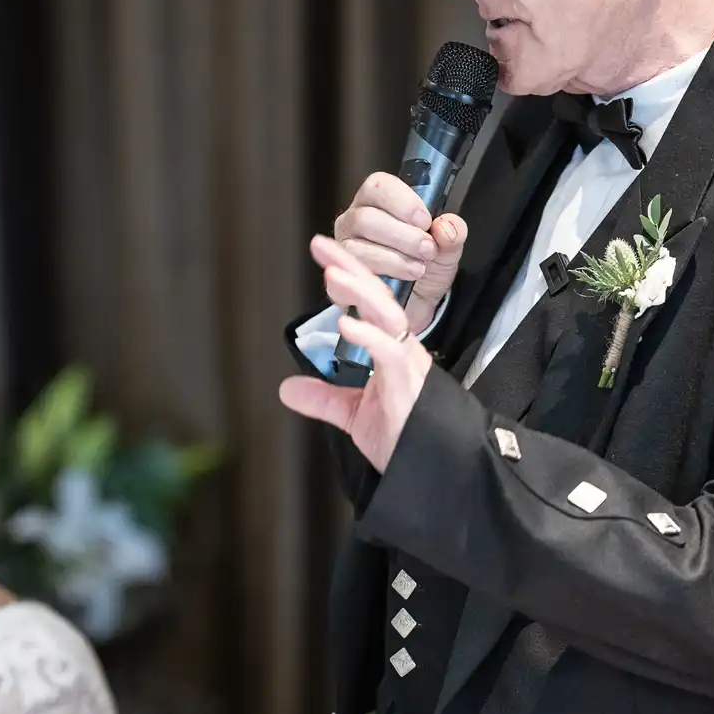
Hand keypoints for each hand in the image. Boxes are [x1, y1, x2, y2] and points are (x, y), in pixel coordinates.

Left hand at [279, 235, 434, 471]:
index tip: (324, 251)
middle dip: (352, 267)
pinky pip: (390, 350)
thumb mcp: (354, 415)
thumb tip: (287, 387)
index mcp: (392, 349)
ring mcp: (408, 363)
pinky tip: (346, 323)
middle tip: (322, 243)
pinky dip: (368, 335)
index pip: (369, 302)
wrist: (427, 470)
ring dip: (359, 292)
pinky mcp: (409, 383)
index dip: (348, 274)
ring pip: (388, 315)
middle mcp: (402, 348)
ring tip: (332, 274)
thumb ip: (324, 398)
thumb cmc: (402, 439)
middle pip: (380, 296)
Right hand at [333, 172, 467, 331]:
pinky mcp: (338, 279)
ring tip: (418, 269)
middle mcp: (354, 221)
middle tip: (427, 249)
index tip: (425, 221)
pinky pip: (349, 277)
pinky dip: (378, 280)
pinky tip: (396, 286)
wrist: (418, 305)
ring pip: (357, 248)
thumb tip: (446, 227)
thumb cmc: (426, 267)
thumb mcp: (448, 248)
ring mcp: (341, 250)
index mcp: (378, 202)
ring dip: (394, 260)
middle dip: (402, 236)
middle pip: (365, 218)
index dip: (402, 202)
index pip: (378, 186)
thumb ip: (453, 232)